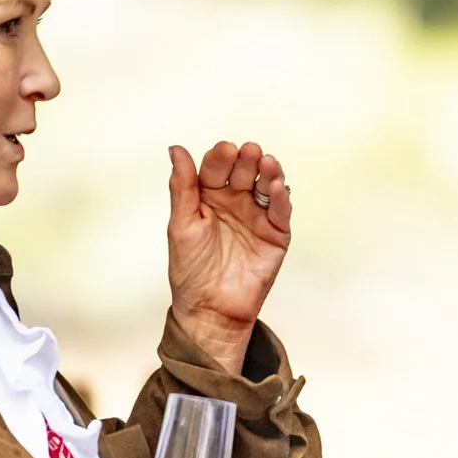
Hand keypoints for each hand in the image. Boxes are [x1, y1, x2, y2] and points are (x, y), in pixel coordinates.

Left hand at [167, 141, 291, 373]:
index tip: (225, 151)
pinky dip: (281, 199)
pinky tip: (278, 187)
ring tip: (267, 163)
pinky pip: (281, 212)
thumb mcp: (181, 224)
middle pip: (243, 172)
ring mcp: (256, 216)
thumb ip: (183, 187)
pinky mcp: (275, 235)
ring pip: (265, 186)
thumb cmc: (191, 270)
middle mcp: (234, 202)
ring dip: (268, 172)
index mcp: (207, 196)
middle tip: (249, 152)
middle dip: (246, 160)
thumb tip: (176, 149)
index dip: (220, 158)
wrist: (211, 309)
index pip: (215, 168)